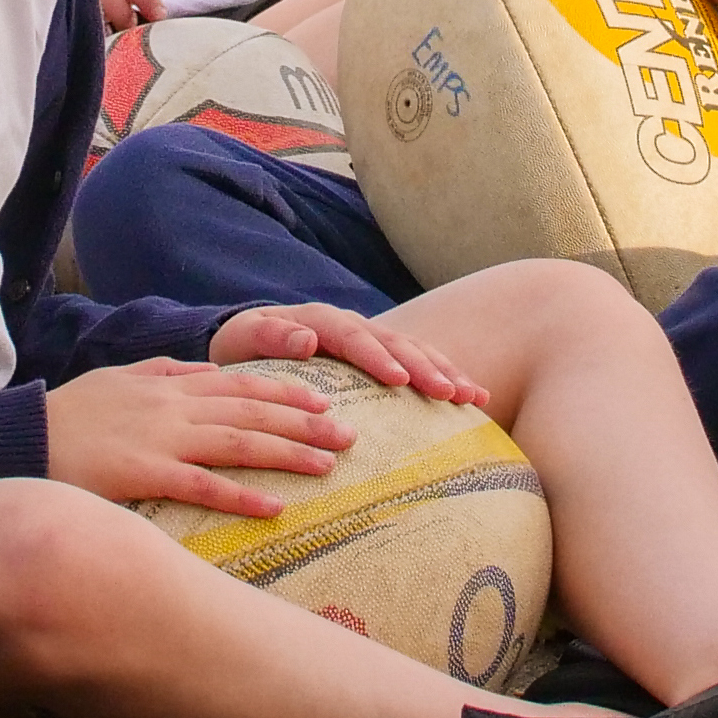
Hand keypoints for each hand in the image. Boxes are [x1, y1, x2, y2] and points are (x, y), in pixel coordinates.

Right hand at [45, 357, 354, 514]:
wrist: (23, 437)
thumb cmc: (69, 414)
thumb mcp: (120, 378)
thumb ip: (165, 370)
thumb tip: (206, 369)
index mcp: (168, 383)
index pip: (239, 383)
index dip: (285, 391)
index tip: (323, 400)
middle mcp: (172, 406)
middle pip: (250, 412)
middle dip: (304, 421)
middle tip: (349, 433)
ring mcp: (159, 439)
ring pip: (238, 443)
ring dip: (287, 453)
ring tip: (328, 464)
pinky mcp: (144, 473)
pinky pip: (202, 486)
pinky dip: (241, 496)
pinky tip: (275, 508)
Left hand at [207, 301, 493, 415]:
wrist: (250, 339)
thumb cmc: (243, 346)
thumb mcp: (244, 338)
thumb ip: (271, 337)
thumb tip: (305, 339)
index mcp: (321, 320)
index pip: (354, 337)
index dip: (376, 357)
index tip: (398, 380)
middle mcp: (352, 325)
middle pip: (395, 343)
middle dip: (425, 367)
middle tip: (450, 393)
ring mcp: (371, 339)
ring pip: (416, 351)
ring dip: (445, 372)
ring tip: (473, 396)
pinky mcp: (382, 356)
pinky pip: (419, 363)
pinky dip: (445, 376)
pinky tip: (473, 398)